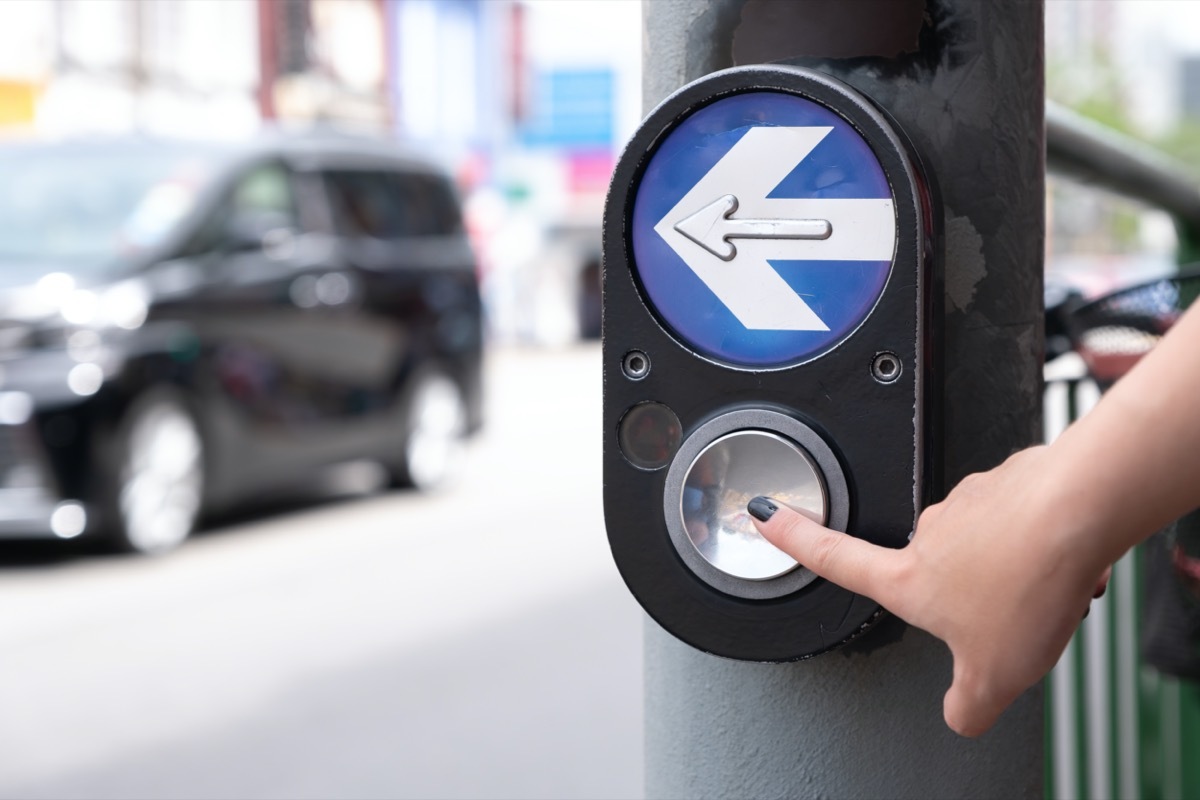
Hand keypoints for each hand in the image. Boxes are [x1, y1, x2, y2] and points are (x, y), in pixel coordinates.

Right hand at [749, 445, 1111, 736]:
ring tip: (1051, 590)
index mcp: (909, 578)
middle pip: (938, 567)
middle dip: (975, 594)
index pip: (834, 558)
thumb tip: (958, 716)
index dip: (793, 539)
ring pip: (990, 545)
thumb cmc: (1029, 582)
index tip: (765, 514)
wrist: (1081, 510)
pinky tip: (1070, 561)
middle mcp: (932, 532)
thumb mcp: (993, 677)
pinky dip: (1046, 544)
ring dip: (1017, 572)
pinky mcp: (1012, 481)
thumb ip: (964, 706)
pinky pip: (1024, 520)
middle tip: (1013, 615)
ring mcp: (970, 501)